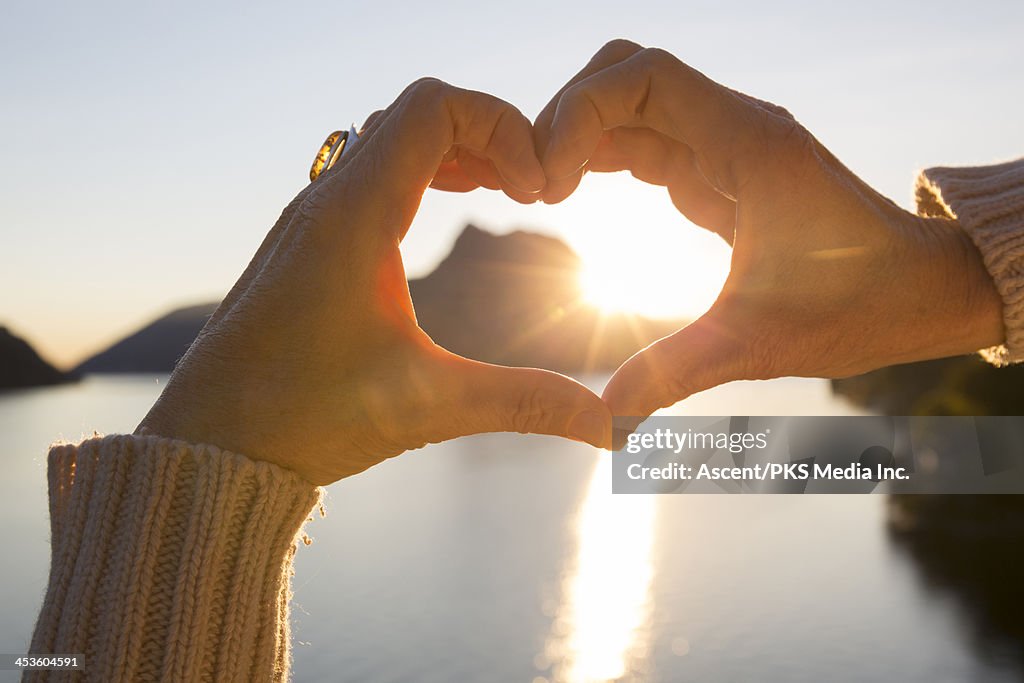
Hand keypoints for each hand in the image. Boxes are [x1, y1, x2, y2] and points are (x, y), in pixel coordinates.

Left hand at [137, 78, 610, 485]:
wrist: (207, 445)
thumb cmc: (301, 419)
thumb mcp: (428, 406)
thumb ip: (525, 404)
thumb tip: (610, 428)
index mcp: (354, 216)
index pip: (434, 107)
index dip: (502, 125)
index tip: (537, 191)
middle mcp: (325, 200)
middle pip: (415, 113)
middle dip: (486, 135)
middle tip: (529, 189)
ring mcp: (309, 218)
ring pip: (386, 139)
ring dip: (449, 152)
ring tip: (499, 193)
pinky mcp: (303, 244)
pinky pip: (364, 172)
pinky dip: (415, 175)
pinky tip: (439, 220)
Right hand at [535, 40, 1003, 439]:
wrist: (920, 290)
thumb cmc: (858, 307)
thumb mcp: (757, 343)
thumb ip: (675, 373)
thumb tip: (605, 421)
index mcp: (749, 145)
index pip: (643, 77)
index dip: (579, 114)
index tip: (552, 184)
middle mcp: (735, 128)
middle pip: (625, 75)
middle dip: (567, 118)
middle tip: (538, 186)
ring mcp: (727, 145)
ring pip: (632, 103)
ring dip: (580, 136)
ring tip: (545, 193)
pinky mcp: (722, 169)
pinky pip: (647, 139)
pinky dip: (602, 155)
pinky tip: (576, 194)